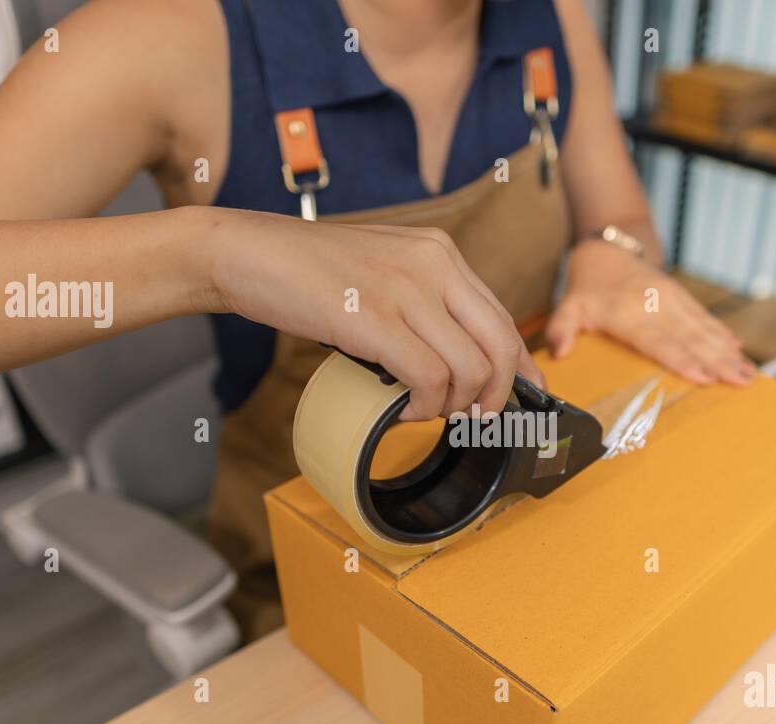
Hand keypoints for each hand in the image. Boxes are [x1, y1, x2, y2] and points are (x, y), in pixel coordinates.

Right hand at [208, 209, 542, 419]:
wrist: (246, 252)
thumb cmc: (307, 271)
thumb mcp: (382, 272)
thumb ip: (422, 302)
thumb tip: (453, 358)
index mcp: (439, 252)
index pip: (502, 317)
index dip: (520, 366)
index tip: (529, 394)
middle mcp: (433, 265)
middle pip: (500, 346)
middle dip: (496, 396)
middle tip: (473, 419)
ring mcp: (406, 290)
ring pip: (470, 369)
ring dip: (452, 407)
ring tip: (423, 411)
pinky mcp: (376, 320)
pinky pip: (429, 380)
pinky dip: (423, 407)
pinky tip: (402, 409)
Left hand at [546, 239, 756, 385]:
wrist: (608, 250)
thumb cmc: (587, 287)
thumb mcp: (568, 306)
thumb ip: (562, 329)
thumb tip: (558, 353)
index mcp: (628, 313)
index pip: (658, 341)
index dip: (682, 360)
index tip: (704, 376)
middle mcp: (654, 306)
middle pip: (690, 339)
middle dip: (719, 361)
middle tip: (742, 381)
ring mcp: (671, 299)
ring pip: (703, 329)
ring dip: (727, 352)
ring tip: (748, 372)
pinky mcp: (681, 297)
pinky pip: (704, 318)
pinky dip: (721, 334)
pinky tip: (738, 349)